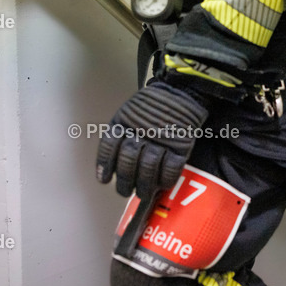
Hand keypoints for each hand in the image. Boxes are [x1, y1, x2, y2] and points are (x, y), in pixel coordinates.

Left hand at [95, 81, 207, 198]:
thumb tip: (113, 166)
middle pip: (128, 161)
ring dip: (145, 185)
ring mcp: (162, 138)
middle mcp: (141, 131)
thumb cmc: (152, 105)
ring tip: (143, 193)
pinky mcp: (181, 144)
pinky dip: (166, 180)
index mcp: (124, 121)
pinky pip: (172, 168)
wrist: (182, 91)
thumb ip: (120, 134)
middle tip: (125, 191)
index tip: (104, 179)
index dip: (105, 165)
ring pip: (149, 168)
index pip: (109, 147)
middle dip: (125, 181)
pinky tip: (163, 185)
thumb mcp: (128, 112)